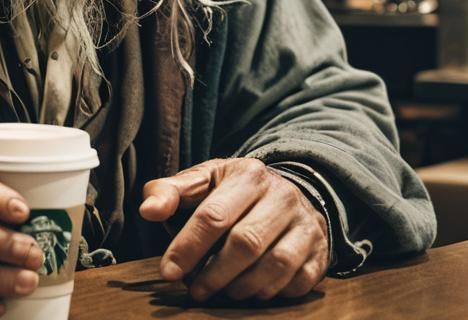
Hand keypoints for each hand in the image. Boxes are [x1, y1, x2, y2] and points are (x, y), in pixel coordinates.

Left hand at [140, 157, 328, 302]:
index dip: (188, 246)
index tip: (168, 272)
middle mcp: (281, 196)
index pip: (213, 215)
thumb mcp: (203, 181)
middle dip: (214, 273)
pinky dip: (272, 294)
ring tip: (220, 293)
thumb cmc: (235, 190)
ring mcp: (305, 224)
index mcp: (248, 174)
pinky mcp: (320, 251)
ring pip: (275, 265)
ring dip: (242, 287)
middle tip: (194, 290)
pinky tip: (250, 293)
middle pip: (245, 242)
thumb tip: (147, 210)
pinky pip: (297, 282)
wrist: (289, 192)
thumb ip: (171, 192)